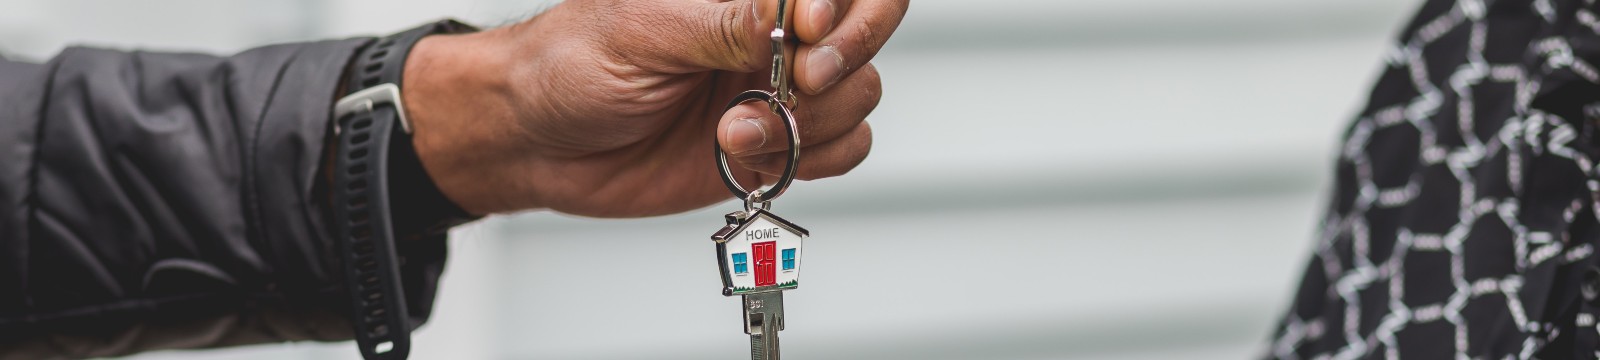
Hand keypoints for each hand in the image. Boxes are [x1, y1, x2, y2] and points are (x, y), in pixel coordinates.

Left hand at [398, 0, 908, 216]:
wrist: (538, 142)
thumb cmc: (571, 64)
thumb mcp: (644, 30)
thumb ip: (729, 22)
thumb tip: (800, 11)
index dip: (842, 8)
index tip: (806, 32)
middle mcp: (774, 30)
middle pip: (869, 26)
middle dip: (843, 60)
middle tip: (795, 86)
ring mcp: (780, 87)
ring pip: (859, 94)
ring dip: (807, 124)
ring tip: (733, 132)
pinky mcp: (777, 144)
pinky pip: (844, 148)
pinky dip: (812, 159)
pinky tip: (749, 157)